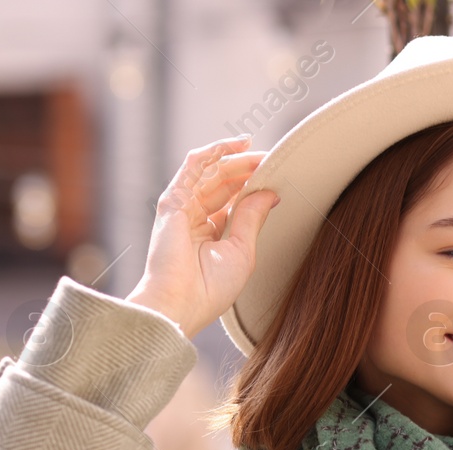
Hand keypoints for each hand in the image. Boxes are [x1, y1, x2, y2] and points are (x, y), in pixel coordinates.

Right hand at [126, 134, 278, 339]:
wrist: (180, 303)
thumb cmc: (211, 288)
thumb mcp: (242, 251)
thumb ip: (252, 218)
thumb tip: (271, 193)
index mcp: (212, 234)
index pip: (234, 202)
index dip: (255, 187)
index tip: (279, 178)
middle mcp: (196, 219)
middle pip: (225, 184)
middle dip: (249, 170)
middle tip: (274, 160)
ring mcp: (183, 208)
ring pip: (212, 172)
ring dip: (236, 159)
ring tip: (261, 151)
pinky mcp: (173, 201)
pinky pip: (193, 167)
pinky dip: (214, 152)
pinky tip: (235, 144)